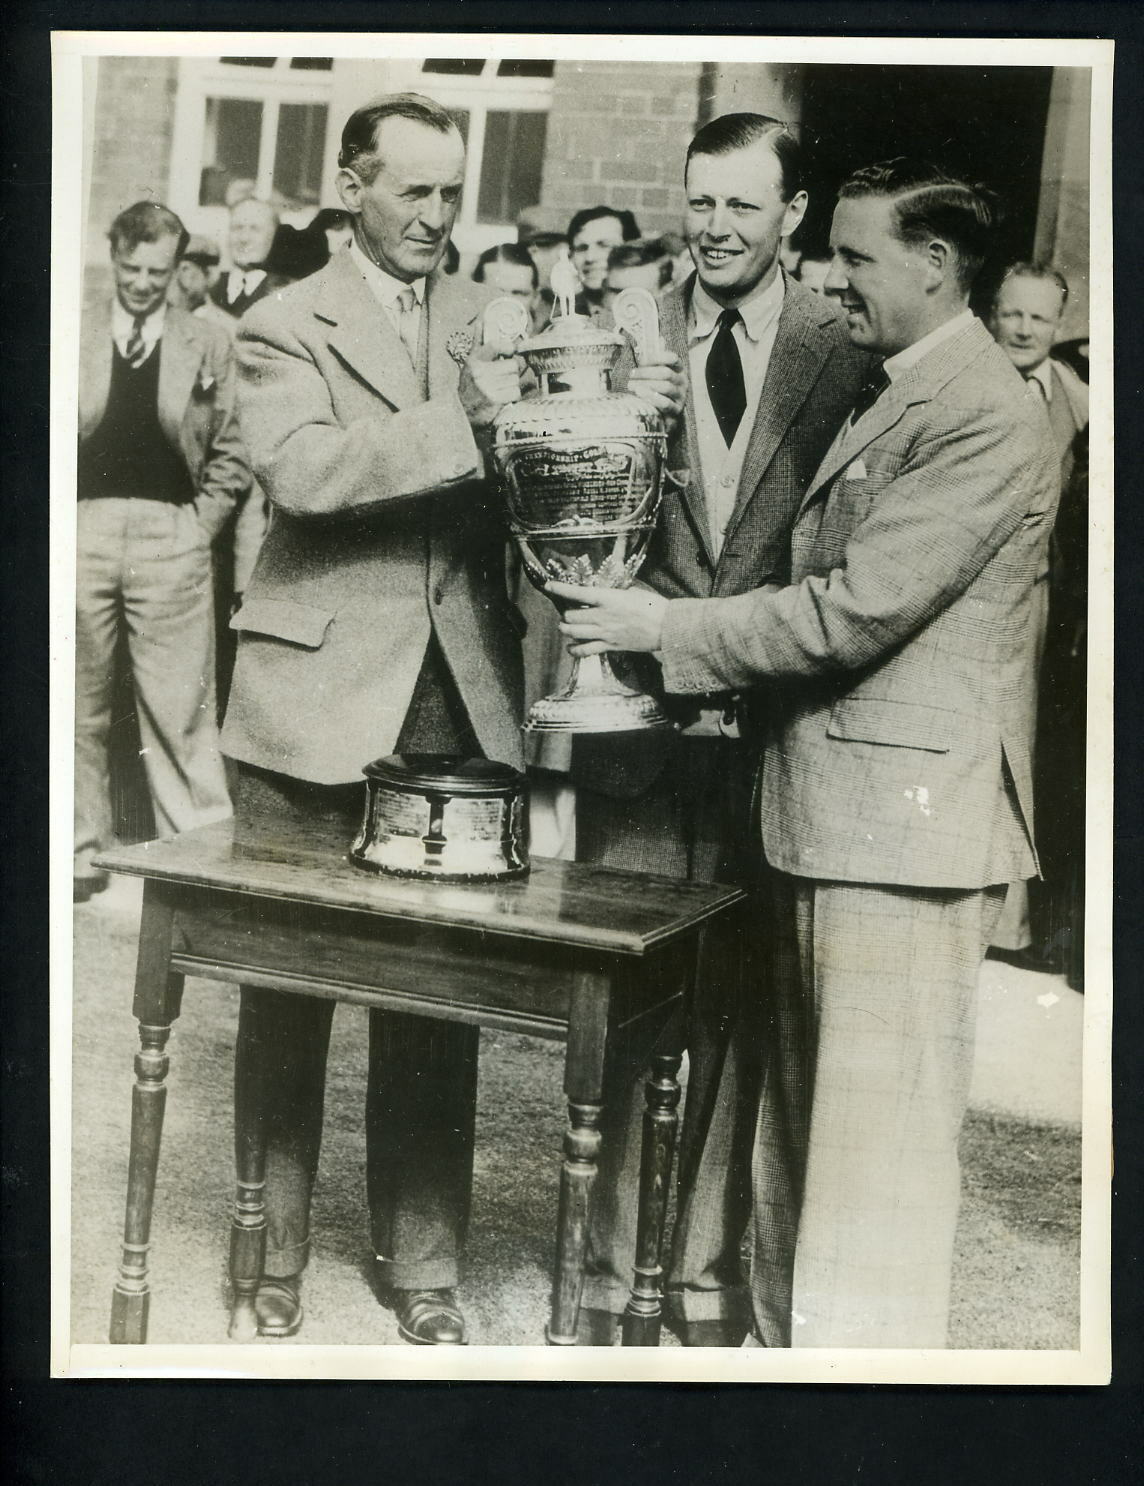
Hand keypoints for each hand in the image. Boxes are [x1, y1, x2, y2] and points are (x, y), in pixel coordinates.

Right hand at [458, 337, 523, 427]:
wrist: (462, 413)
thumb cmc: (470, 385)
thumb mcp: (470, 363)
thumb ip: (478, 342)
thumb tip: (482, 320)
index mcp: (475, 360)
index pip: (497, 345)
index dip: (509, 347)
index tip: (511, 352)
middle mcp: (480, 372)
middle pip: (512, 365)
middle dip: (512, 371)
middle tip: (505, 376)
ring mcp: (487, 387)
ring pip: (515, 380)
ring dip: (513, 385)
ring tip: (501, 388)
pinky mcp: (494, 400)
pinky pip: (515, 393)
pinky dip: (513, 396)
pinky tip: (503, 398)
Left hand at [548, 581, 668, 654]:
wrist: (667, 628)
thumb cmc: (654, 607)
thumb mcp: (633, 591)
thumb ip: (615, 592)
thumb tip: (606, 591)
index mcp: (608, 598)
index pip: (577, 593)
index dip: (560, 589)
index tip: (549, 586)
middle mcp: (603, 616)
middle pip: (570, 616)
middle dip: (565, 614)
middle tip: (568, 613)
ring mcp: (605, 633)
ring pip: (573, 632)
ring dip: (567, 629)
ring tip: (567, 627)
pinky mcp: (610, 646)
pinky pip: (585, 650)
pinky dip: (575, 650)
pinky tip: (572, 647)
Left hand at [627, 351, 685, 427]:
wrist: (666, 416)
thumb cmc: (659, 391)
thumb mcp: (658, 373)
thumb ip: (658, 357)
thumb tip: (659, 338)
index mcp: (679, 370)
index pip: (672, 358)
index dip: (656, 357)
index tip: (640, 361)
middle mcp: (683, 382)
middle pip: (666, 373)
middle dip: (646, 373)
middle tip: (631, 375)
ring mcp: (681, 397)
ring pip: (665, 387)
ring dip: (646, 384)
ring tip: (631, 385)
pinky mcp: (676, 411)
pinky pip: (665, 403)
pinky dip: (652, 397)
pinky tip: (640, 393)